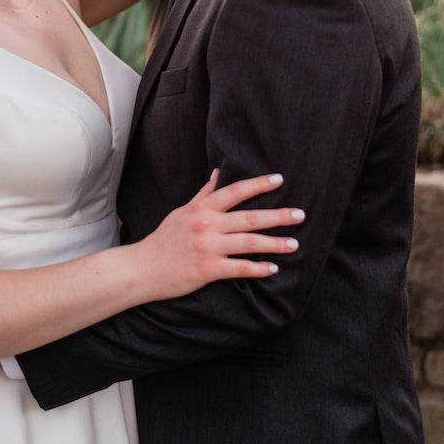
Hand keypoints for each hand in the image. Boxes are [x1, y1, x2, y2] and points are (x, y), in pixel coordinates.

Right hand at [138, 171, 303, 299]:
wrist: (143, 268)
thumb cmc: (164, 239)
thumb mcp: (182, 212)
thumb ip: (204, 194)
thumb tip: (218, 173)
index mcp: (202, 209)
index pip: (235, 192)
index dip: (258, 185)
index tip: (279, 180)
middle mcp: (207, 225)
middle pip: (250, 217)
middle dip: (278, 215)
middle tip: (300, 214)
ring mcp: (208, 247)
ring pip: (249, 243)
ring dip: (274, 243)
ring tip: (294, 244)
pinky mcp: (207, 270)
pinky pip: (239, 268)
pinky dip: (258, 269)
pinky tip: (273, 269)